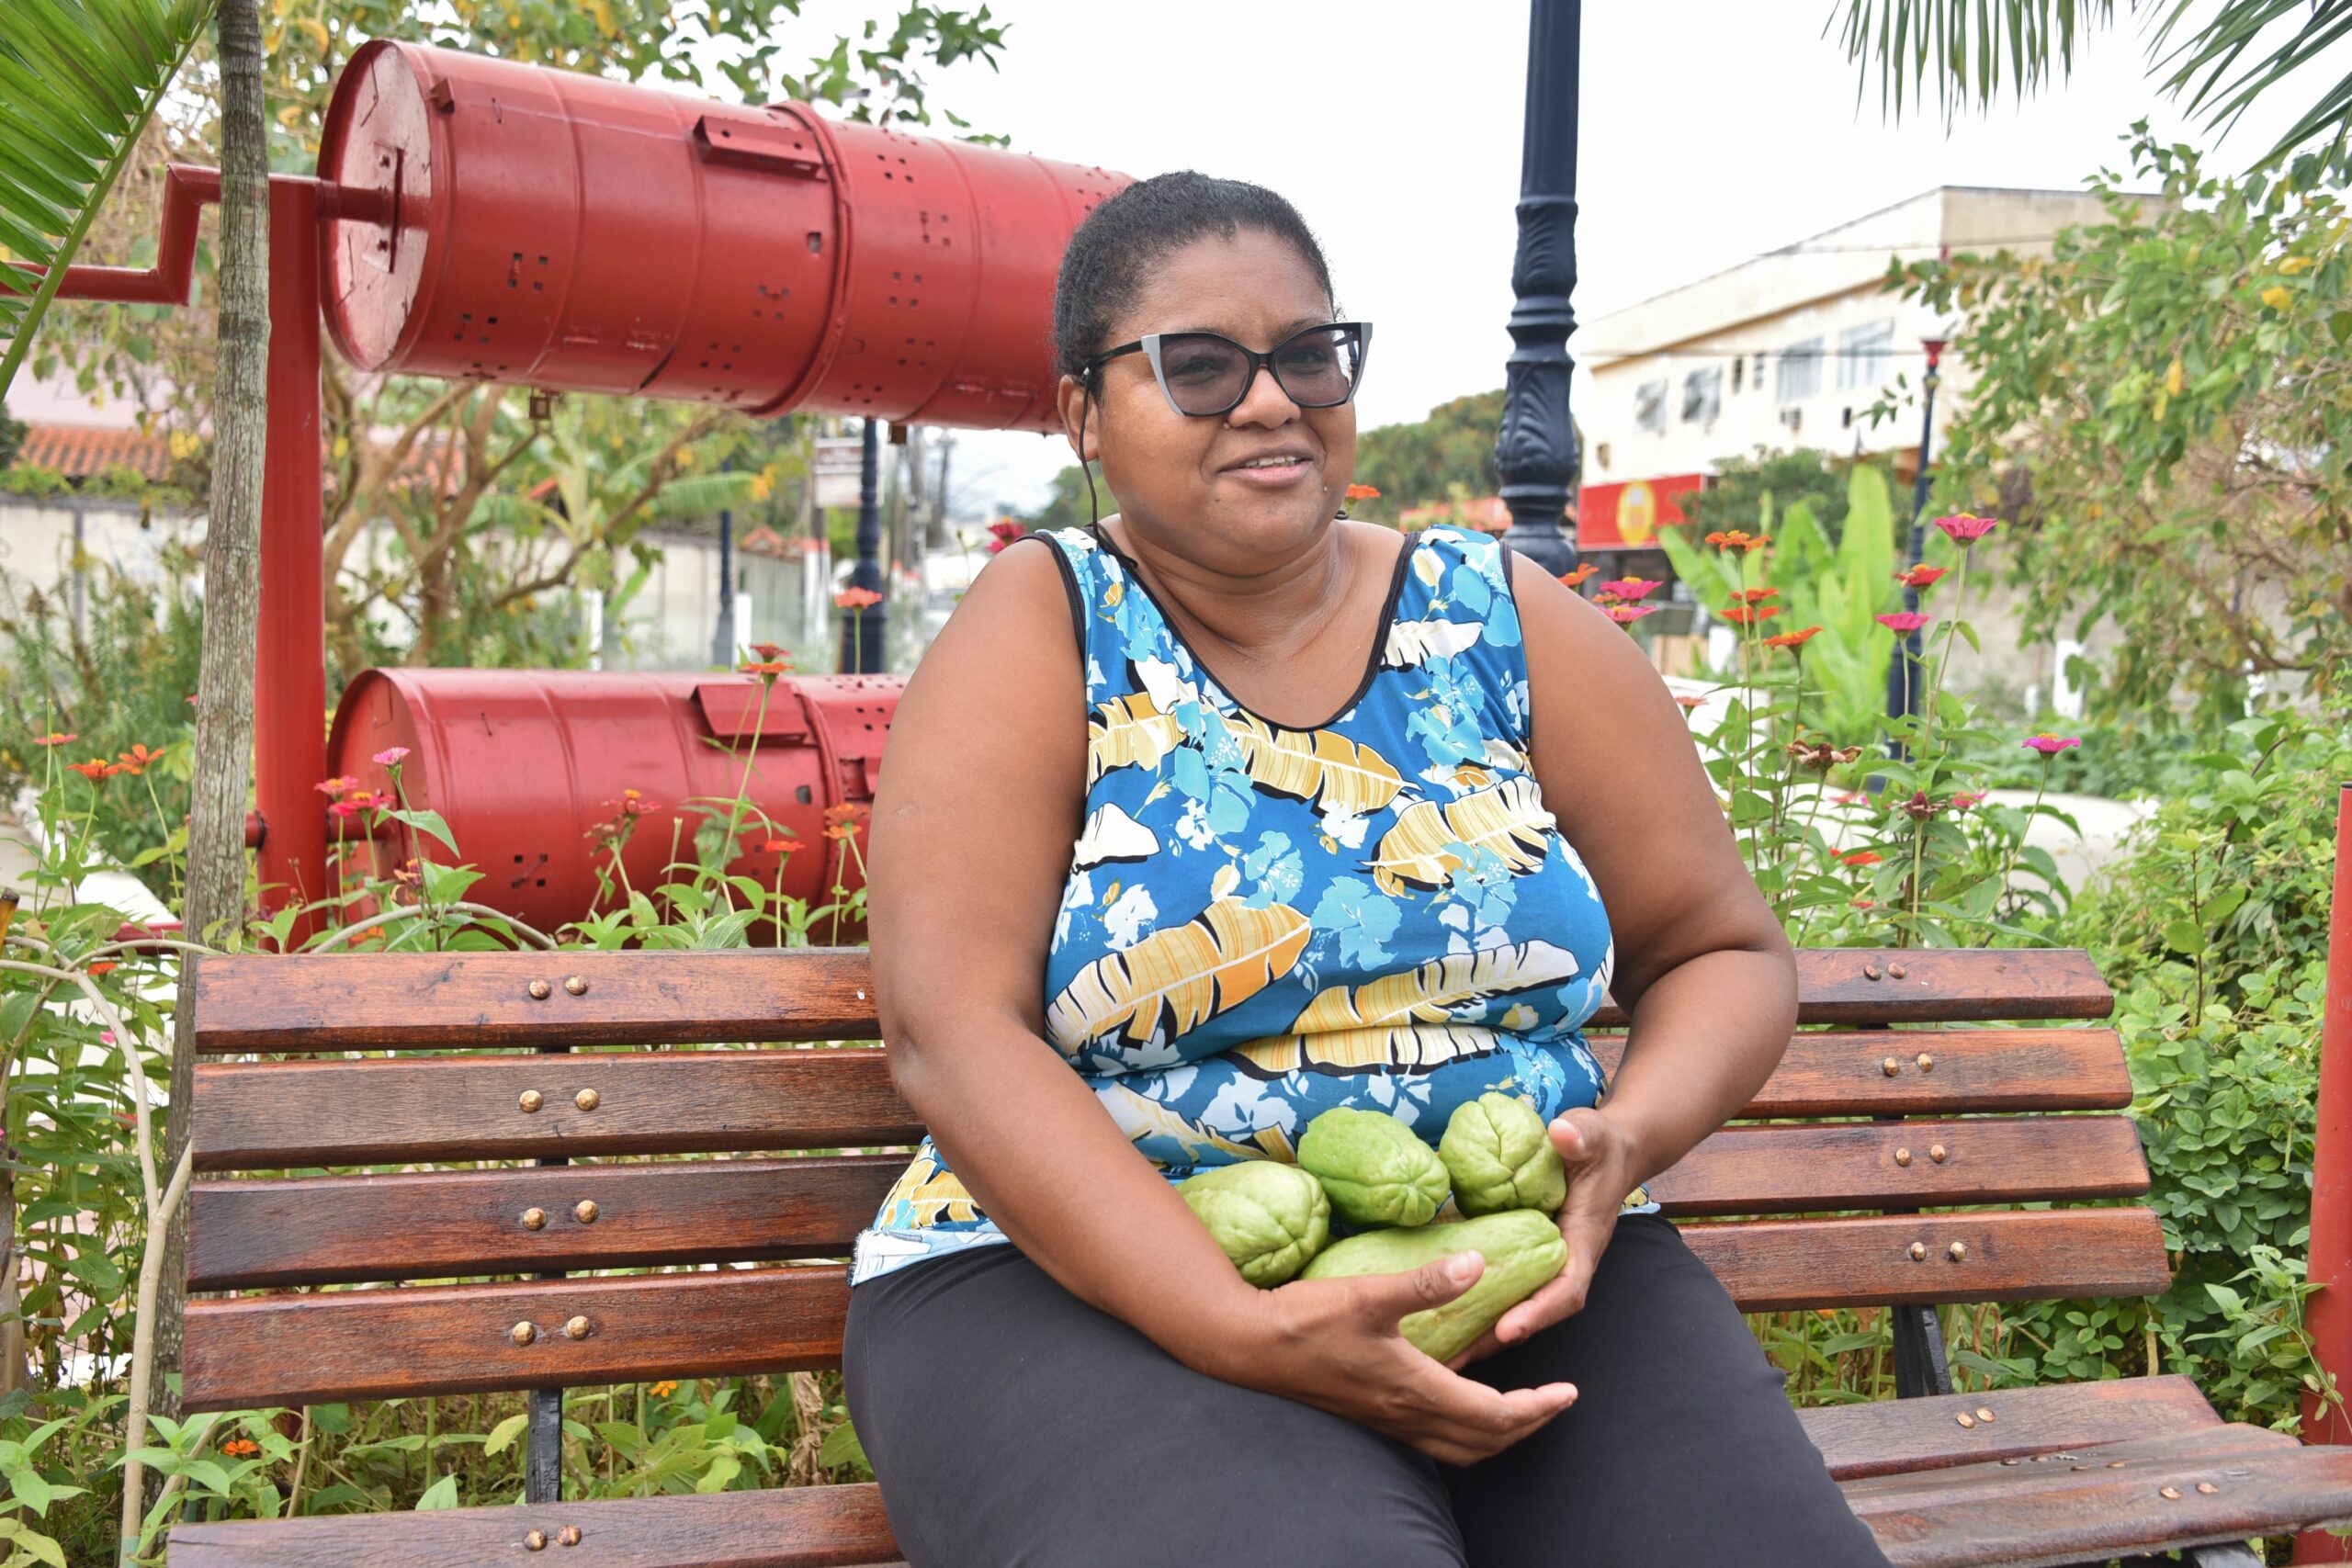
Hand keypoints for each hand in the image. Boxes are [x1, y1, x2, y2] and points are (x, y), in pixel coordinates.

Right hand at [1207, 1251, 1578, 1464]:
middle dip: (1527, 1425)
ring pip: (1459, 1447)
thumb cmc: (1306, 1321)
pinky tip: (1459, 1395)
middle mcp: (1407, 1415)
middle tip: (1554, 1401)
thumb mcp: (1368, 1294)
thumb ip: (1426, 1282)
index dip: (1538, 1407)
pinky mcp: (1371, 1413)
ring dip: (1496, 1434)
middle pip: (1484, 1442)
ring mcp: (1387, 1419)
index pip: (1496, 1416)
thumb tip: (1479, 1263)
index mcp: (1417, 1389)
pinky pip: (1433, 1437)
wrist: (1249, 1347)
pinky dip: (1462, 1427)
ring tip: (1519, 1408)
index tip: (1568, 1391)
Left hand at [1447, 1106, 1639, 1369]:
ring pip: (1523, 1308)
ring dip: (1488, 1333)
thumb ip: (1581, 1135)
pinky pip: (1509, 1290)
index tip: (1508, 1330)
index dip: (1539, 1312)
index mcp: (1583, 1241)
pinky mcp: (1531, 1259)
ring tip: (1445, 1356)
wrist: (1610, 1152)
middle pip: (1539, 1313)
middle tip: (1459, 1361)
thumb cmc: (1598, 1145)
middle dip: (1502, 1338)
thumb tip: (1562, 1133)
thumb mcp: (1591, 1134)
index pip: (1567, 1287)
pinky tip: (1445, 1317)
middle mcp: (1568, 1262)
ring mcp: (1550, 1264)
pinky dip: (1483, 1308)